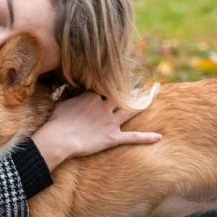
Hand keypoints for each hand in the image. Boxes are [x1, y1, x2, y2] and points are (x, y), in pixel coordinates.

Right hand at [32, 91, 161, 170]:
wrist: (59, 139)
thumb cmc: (57, 121)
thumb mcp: (62, 102)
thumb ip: (70, 94)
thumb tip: (69, 87)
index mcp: (93, 96)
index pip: (106, 87)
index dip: (112, 84)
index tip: (118, 77)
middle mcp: (104, 106)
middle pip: (122, 95)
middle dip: (131, 88)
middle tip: (142, 82)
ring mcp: (110, 122)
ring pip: (131, 111)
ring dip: (144, 103)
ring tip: (153, 95)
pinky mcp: (113, 138)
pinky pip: (132, 137)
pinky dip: (146, 137)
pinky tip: (159, 137)